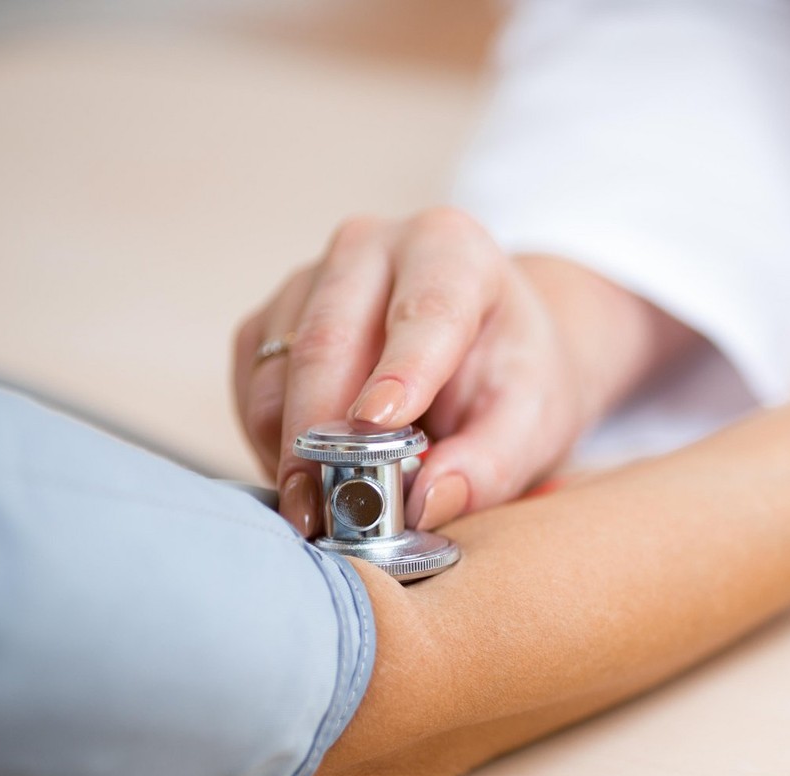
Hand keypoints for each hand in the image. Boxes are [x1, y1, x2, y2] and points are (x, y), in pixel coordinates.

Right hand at [233, 209, 690, 535]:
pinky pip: (254, 388)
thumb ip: (492, 463)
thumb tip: (429, 502)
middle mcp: (371, 248)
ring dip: (293, 450)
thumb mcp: (535, 423)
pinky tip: (313, 478)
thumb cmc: (515, 379)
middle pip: (329, 341)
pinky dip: (274, 443)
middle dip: (324, 436)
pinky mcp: (272, 321)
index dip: (399, 369)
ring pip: (278, 370)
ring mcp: (312, 279)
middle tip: (330, 512)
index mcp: (451, 251)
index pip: (424, 310)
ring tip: (324, 513)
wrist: (491, 349)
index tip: (377, 424)